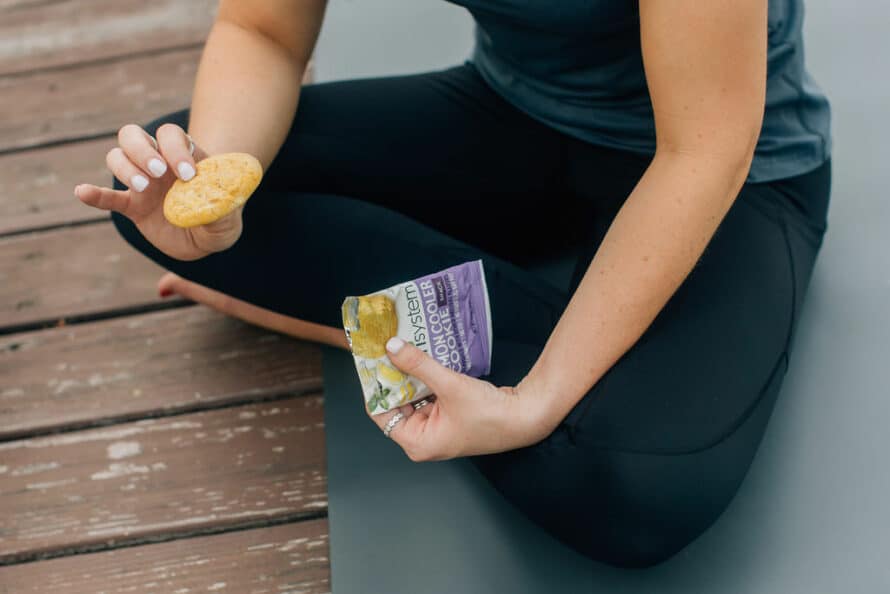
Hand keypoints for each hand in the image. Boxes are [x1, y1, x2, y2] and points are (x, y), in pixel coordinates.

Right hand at [74, 123, 243, 260]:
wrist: (204, 239)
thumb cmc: (219, 218)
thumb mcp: (229, 216)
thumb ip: (223, 207)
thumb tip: (215, 203)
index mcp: (185, 155)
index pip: (171, 136)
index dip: (176, 149)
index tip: (189, 175)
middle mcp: (158, 161)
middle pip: (135, 135)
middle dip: (143, 149)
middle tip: (159, 172)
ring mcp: (142, 182)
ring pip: (118, 157)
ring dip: (126, 169)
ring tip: (143, 188)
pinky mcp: (130, 205)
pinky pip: (107, 197)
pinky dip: (94, 194)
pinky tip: (82, 192)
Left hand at [366, 337, 547, 460]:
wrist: (526, 417)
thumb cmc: (491, 416)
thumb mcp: (450, 386)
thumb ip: (419, 366)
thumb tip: (392, 348)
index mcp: (417, 442)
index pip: (381, 411)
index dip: (376, 384)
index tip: (371, 359)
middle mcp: (424, 438)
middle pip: (396, 402)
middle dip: (393, 376)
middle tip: (385, 348)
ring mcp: (437, 427)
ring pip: (413, 395)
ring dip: (410, 374)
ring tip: (402, 347)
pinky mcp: (448, 416)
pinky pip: (428, 394)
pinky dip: (426, 378)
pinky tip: (423, 357)